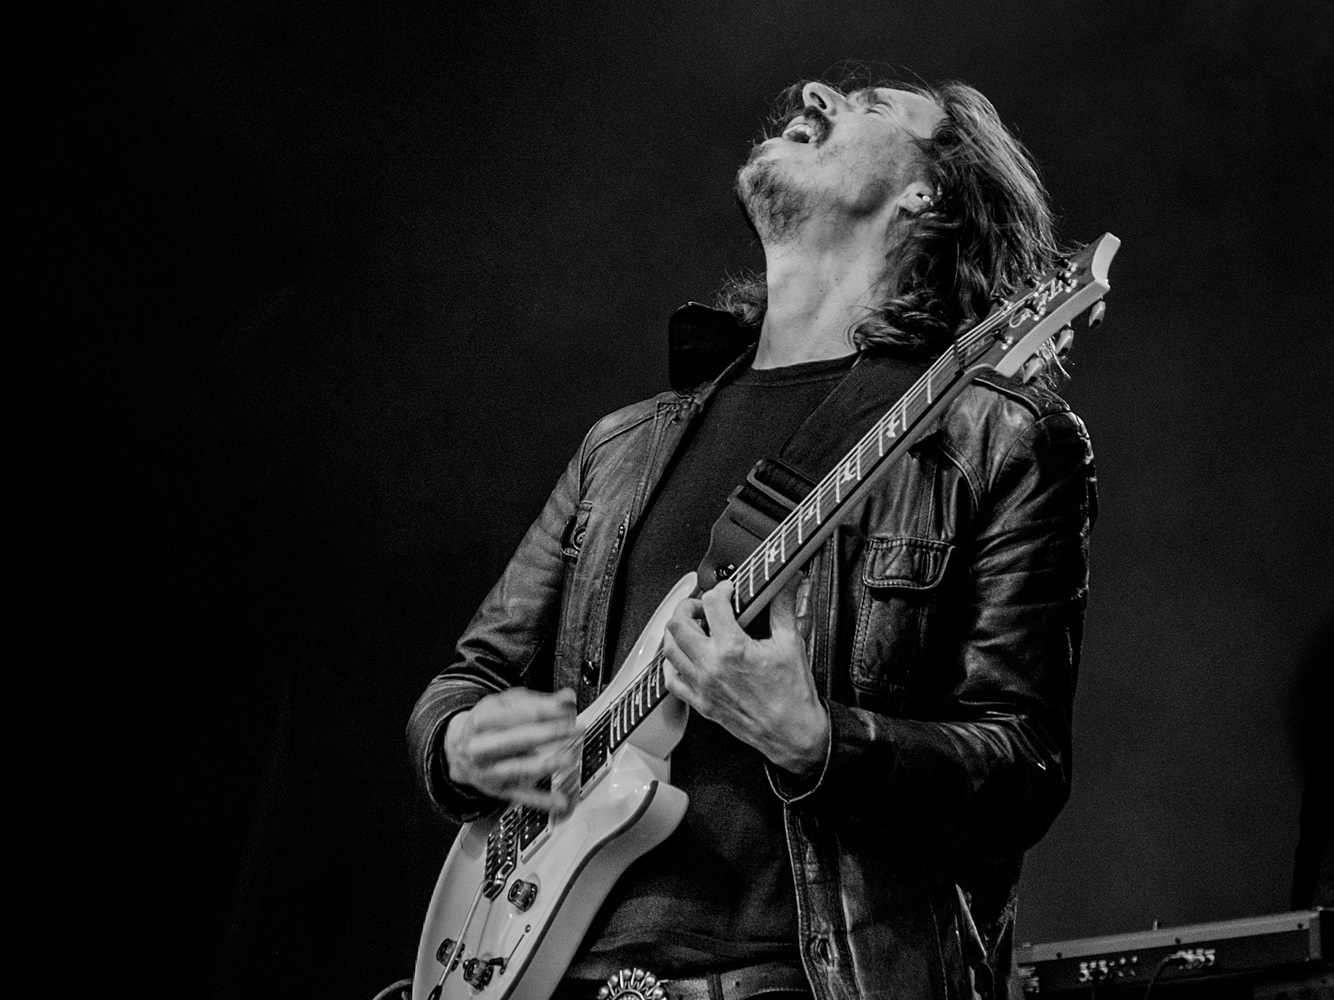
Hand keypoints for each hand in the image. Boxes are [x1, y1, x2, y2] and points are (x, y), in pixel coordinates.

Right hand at [444, 687, 580, 814]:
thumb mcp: (504, 705)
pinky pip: (522, 796)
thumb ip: (537, 701)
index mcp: (482, 720)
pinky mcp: (500, 790)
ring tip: (568, 759)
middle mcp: (482, 747)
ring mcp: (490, 770)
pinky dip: (542, 801)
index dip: (543, 710)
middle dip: (548, 733)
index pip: (515, 713)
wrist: (456, 752)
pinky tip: (560, 801)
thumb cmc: (487, 724)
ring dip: (545, 764)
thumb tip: (567, 698)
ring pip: (519, 768)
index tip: (565, 708)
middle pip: (517, 739)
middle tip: (572, 728)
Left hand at [662, 575, 828, 776]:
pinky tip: (685, 657)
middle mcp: (711, 666)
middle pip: (678, 624)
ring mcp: (702, 686)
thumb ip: (783, 607)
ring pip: (669, 650)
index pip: (713, 604)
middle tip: (703, 606)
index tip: (729, 591)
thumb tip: (787, 582)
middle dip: (688, 606)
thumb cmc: (792, 695)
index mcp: (733, 649)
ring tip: (692, 626)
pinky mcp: (701, 703)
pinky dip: (673, 664)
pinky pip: (672, 681)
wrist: (792, 733)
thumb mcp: (791, 643)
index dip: (721, 589)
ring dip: (676, 632)